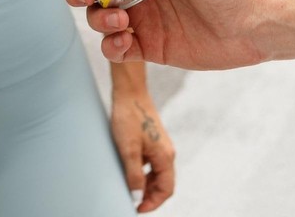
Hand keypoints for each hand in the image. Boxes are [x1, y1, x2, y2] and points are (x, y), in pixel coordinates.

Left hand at [111, 87, 175, 211]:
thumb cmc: (129, 116)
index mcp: (165, 156)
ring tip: (130, 188)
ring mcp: (159, 144)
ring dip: (146, 183)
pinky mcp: (151, 138)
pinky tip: (129, 169)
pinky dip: (142, 170)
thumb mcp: (128, 148)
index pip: (166, 189)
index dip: (153, 202)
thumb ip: (134, 174)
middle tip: (132, 201)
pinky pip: (150, 161)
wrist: (129, 90)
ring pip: (157, 172)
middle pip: (163, 183)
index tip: (137, 209)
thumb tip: (137, 196)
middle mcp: (166, 152)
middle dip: (150, 195)